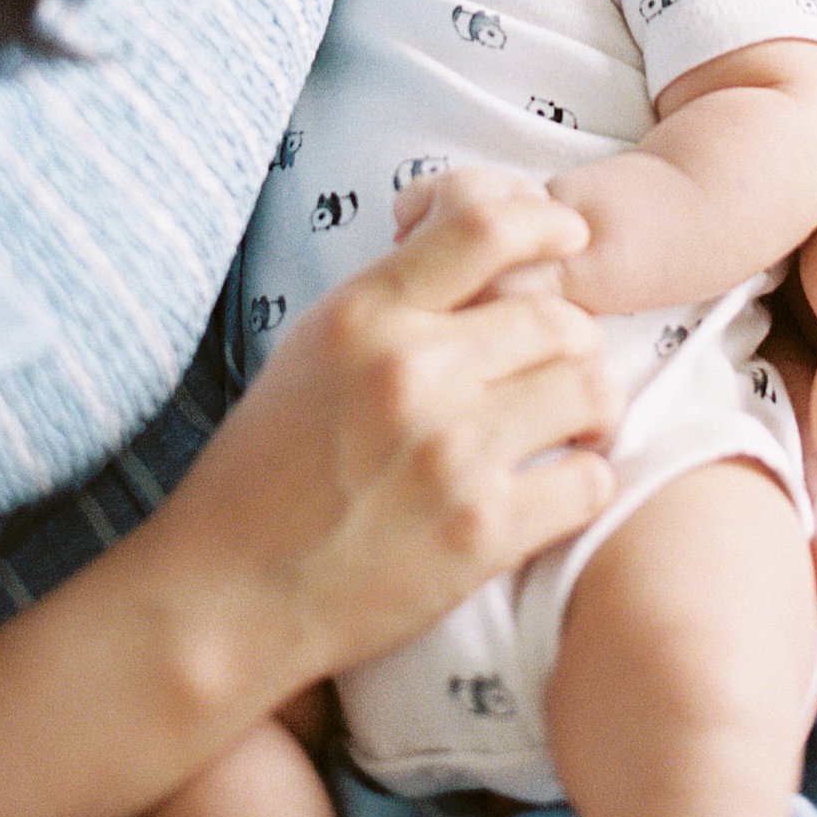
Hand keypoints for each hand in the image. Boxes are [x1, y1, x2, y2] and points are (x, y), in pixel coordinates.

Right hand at [163, 186, 619, 697]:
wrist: (225, 594)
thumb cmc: (267, 465)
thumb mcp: (315, 345)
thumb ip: (398, 294)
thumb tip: (483, 244)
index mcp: (366, 314)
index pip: (487, 228)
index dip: (546, 221)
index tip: (569, 237)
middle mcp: (413, 371)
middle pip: (559, 316)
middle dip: (574, 336)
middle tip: (564, 362)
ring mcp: (451, 453)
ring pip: (589, 388)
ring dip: (592, 404)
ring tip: (574, 424)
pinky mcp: (480, 534)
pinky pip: (589, 481)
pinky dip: (586, 479)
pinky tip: (558, 484)